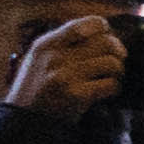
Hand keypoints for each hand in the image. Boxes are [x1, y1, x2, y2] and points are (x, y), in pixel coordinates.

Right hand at [8, 14, 123, 116]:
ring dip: (118, 72)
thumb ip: (64, 42)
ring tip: (110, 78)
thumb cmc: (37, 88)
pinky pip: (111, 84)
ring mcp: (65, 75)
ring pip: (112, 63)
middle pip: (106, 42)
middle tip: (114, 63)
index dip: (105, 30)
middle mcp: (56, 56)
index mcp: (47, 43)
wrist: (25, 119)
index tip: (108, 41)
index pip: (88, 24)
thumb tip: (101, 31)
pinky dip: (114, 88)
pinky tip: (106, 92)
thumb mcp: (40, 58)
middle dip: (118, 53)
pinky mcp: (76, 95)